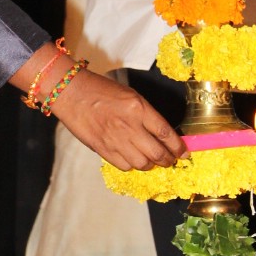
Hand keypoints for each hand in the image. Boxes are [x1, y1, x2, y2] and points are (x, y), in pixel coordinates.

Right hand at [49, 70, 183, 170]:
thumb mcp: (130, 96)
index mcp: (139, 108)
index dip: (178, 147)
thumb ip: (146, 115)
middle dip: (168, 160)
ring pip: (142, 163)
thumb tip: (160, 135)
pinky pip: (124, 166)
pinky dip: (133, 165)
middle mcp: (129, 126)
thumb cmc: (101, 90)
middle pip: (157, 153)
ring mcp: (115, 140)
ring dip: (151, 165)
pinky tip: (133, 159)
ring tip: (152, 161)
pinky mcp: (102, 149)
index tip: (183, 152)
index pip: (166, 133)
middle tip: (170, 160)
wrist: (71, 93)